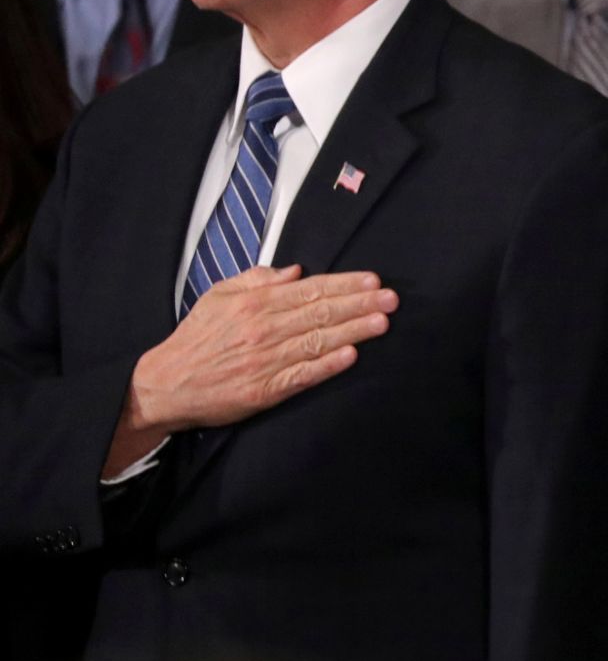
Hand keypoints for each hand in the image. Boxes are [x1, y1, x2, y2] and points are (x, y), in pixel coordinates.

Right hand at [104, 266, 396, 476]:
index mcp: (255, 303)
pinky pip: (301, 375)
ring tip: (382, 322)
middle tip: (392, 298)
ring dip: (353, 331)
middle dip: (361, 303)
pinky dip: (327, 365)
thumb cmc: (196, 338)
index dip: (346, 284)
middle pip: (321, 312)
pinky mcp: (263, 390)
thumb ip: (257, 279)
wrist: (163, 384)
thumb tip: (295, 270)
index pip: (311, 290)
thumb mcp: (219, 295)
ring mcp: (264, 360)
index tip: (374, 280)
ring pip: (317, 341)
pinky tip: (351, 356)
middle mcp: (263, 328)